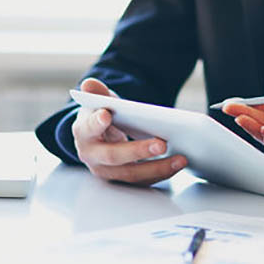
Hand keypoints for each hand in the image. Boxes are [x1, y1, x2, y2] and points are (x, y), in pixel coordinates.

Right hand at [71, 78, 186, 184]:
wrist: (99, 137)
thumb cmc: (101, 116)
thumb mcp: (99, 101)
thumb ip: (97, 93)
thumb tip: (89, 83)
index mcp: (84, 133)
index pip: (88, 128)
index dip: (96, 123)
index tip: (107, 114)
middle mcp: (92, 156)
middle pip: (113, 156)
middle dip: (138, 151)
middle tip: (161, 144)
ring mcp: (107, 171)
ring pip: (131, 174)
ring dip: (157, 168)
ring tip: (179, 158)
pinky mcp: (123, 180)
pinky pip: (142, 180)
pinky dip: (161, 173)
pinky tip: (177, 164)